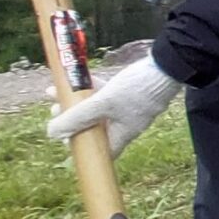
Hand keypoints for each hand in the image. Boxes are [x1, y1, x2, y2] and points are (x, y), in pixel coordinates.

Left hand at [45, 53, 185, 158]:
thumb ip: (78, 117)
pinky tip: (77, 80)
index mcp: (122, 133)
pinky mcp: (129, 93)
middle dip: (72, 121)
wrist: (166, 65)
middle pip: (94, 129)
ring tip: (56, 93)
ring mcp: (128, 108)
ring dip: (76, 103)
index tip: (65, 141)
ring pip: (96, 110)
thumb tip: (51, 132)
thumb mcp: (102, 103)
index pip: (102, 152)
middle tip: (55, 112)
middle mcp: (125, 124)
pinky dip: (89, 91)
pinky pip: (104, 96)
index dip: (83, 150)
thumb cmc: (137, 89)